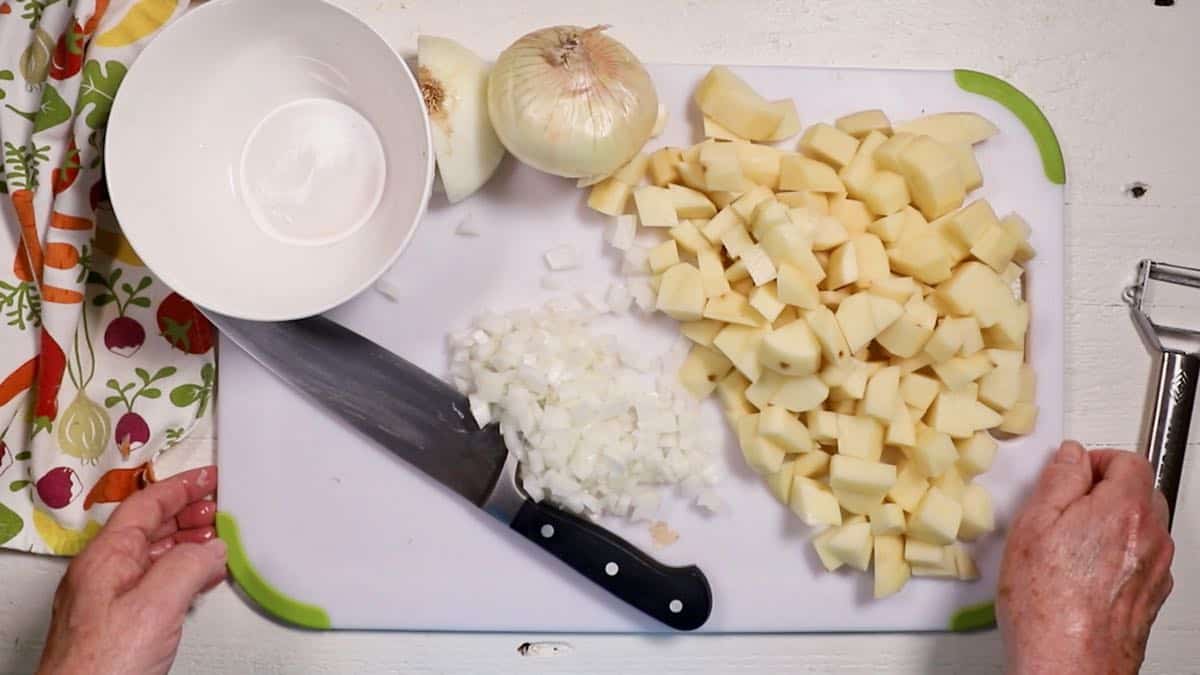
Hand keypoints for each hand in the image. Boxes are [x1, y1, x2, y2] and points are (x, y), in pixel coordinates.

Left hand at [37, 466, 225, 674]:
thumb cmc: (102, 666)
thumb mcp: (156, 604)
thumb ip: (188, 566)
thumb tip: (212, 548)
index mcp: (105, 558)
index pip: (145, 505)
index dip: (180, 487)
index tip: (208, 479)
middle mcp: (103, 574)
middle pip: (149, 527)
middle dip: (187, 513)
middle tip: (219, 508)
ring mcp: (108, 599)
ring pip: (153, 555)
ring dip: (187, 543)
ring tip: (218, 539)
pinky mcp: (118, 623)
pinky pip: (155, 582)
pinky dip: (183, 571)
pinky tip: (200, 578)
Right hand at [998, 442, 1173, 674]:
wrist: (1067, 664)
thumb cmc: (1047, 603)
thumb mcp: (1034, 523)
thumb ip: (1059, 479)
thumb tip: (1071, 457)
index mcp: (1124, 509)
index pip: (1129, 460)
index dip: (1097, 460)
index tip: (1073, 471)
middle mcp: (1151, 537)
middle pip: (1142, 492)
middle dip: (1108, 489)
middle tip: (1068, 503)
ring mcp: (1156, 569)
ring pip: (1142, 527)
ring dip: (1113, 523)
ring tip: (1069, 542)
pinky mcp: (1150, 597)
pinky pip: (1140, 560)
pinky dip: (1118, 555)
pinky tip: (1082, 572)